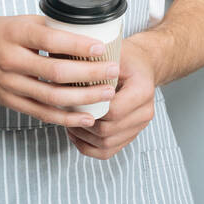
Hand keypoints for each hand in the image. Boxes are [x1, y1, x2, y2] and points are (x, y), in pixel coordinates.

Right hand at [0, 15, 118, 127]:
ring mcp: (9, 84)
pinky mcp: (10, 101)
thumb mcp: (18, 21)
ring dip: (82, 98)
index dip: (78, 46)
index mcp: (14, 34)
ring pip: (51, 96)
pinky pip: (41, 113)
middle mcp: (10, 60)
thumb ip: (47, 28)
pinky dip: (65, 117)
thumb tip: (85, 31)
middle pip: (55, 72)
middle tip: (113, 72)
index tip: (102, 48)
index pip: (50, 41)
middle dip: (88, 74)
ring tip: (107, 94)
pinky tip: (86, 116)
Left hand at [66, 35, 157, 158]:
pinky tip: (76, 133)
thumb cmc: (125, 57)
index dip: (89, 108)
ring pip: (105, 145)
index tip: (72, 97)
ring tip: (68, 120)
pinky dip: (88, 147)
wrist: (142, 65)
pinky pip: (107, 152)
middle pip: (107, 131)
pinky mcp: (130, 135)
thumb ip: (91, 60)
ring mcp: (139, 126)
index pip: (113, 111)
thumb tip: (58, 59)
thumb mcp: (112, 51)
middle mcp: (145, 112)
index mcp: (143, 90)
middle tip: (65, 110)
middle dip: (82, 123)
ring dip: (83, 136)